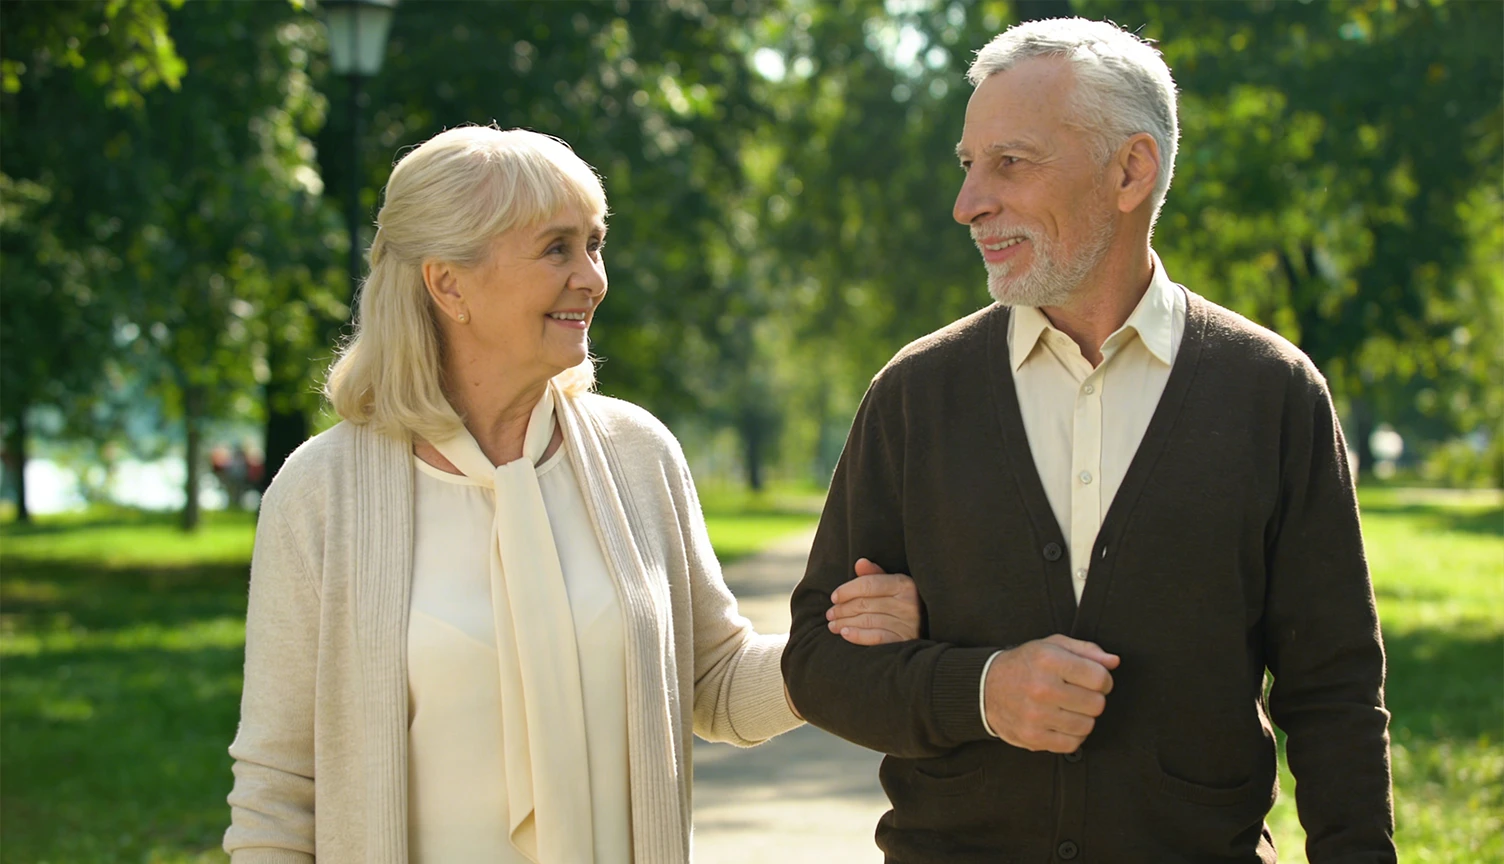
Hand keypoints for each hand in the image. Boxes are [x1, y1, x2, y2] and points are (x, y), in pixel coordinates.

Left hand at [828, 558, 923, 644]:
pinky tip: (845, 634)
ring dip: (845, 623)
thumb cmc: (902, 603)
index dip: (847, 590)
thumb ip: (875, 575)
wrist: (926, 626)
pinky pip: (876, 637)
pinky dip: (858, 635)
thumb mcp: (893, 585)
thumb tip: (860, 563)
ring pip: (868, 620)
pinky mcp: (905, 641)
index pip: (869, 584)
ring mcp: (907, 623)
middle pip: (865, 604)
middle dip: (842, 609)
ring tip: (833, 625)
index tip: (834, 597)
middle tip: (830, 613)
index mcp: (904, 584)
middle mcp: (908, 603)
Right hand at [982, 634, 1118, 752]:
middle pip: (1097, 704)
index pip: (1100, 677)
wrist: (985, 688)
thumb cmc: (1024, 665)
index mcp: (1048, 660)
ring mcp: (1036, 715)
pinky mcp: (1033, 737)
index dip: (1103, 680)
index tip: (1094, 681)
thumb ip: (1086, 650)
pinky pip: (1072, 744)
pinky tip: (1062, 723)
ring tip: (1068, 709)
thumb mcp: (1051, 645)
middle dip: (1093, 699)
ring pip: (1087, 726)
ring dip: (1083, 718)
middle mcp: (1042, 688)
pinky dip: (1072, 735)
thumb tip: (1113, 662)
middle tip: (1078, 695)